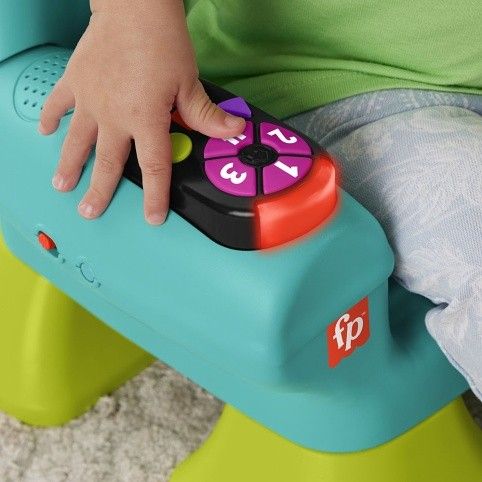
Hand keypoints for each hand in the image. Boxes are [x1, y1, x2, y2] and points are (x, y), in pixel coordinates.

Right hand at [39, 0, 244, 223]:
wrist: (133, 5)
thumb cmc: (161, 40)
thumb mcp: (189, 82)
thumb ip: (206, 114)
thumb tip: (232, 131)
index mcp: (146, 120)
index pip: (154, 168)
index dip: (155, 196)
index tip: (152, 216)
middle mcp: (115, 116)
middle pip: (108, 164)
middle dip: (99, 192)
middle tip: (90, 212)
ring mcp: (91, 101)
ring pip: (78, 142)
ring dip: (69, 166)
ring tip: (62, 186)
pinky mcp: (76, 81)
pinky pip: (60, 105)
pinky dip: (52, 118)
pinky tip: (47, 132)